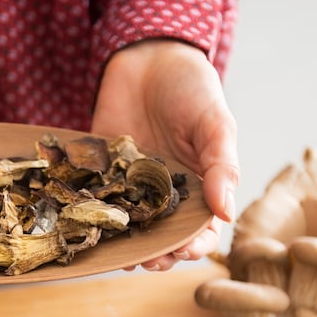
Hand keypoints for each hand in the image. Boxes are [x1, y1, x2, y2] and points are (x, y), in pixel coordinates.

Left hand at [91, 39, 238, 270]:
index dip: (196, 245)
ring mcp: (131, 186)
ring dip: (126, 245)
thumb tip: (226, 213)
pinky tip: (89, 230)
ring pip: (130, 227)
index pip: (202, 229)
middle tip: (148, 261)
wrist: (148, 56)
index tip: (184, 250)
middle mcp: (165, 194)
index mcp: (200, 187)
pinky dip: (93, 217)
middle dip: (158, 254)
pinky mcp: (101, 172)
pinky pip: (97, 200)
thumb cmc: (192, 88)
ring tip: (122, 256)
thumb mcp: (215, 123)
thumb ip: (222, 166)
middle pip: (164, 236)